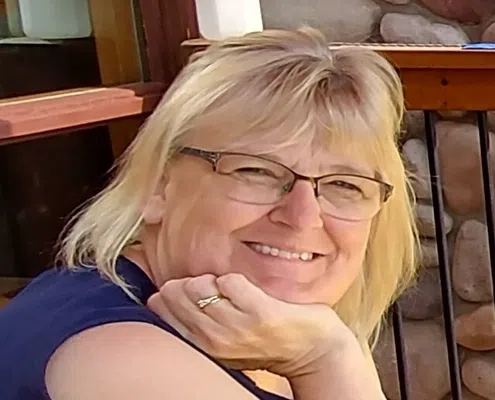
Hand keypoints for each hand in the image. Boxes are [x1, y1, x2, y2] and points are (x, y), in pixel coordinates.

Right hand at [147, 273, 356, 377]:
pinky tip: (246, 290)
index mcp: (201, 346)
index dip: (171, 292)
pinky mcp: (259, 314)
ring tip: (230, 291)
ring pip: (199, 286)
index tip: (190, 293)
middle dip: (189, 283)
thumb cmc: (265, 342)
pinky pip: (229, 281)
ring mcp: (236, 328)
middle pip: (176, 294)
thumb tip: (165, 294)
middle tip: (213, 290)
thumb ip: (196, 322)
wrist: (312, 351)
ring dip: (212, 279)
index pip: (160, 309)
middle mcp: (213, 341)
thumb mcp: (223, 340)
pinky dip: (235, 279)